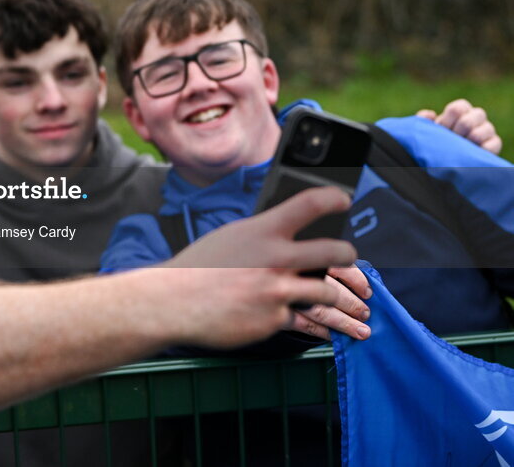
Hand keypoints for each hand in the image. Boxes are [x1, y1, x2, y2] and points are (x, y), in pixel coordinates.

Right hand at [163, 187, 357, 348]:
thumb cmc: (197, 268)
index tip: (343, 200)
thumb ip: (262, 235)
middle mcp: (274, 258)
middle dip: (350, 258)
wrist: (172, 301)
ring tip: (357, 307)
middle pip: (334, 252)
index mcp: (262, 231)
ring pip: (327, 294)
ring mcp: (276, 290)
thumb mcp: (231, 237)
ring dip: (346, 303)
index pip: (309, 204)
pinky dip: (322, 328)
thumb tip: (286, 234)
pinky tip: (331, 331)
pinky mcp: (272, 319)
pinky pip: (307, 323)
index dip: (333, 199)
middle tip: (351, 260)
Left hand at [417, 98, 501, 154]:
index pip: (459, 107)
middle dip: (459, 131)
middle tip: (450, 141)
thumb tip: (430, 115)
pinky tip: (470, 155)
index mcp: (459, 111)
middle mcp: (475, 118)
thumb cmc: (436, 143)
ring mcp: (487, 130)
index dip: (449, 119)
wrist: (446, 163)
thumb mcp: (426, 132)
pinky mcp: (494, 144)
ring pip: (487, 129)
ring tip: (460, 149)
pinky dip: (482, 150)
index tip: (441, 130)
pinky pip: (494, 144)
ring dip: (470, 141)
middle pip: (475, 116)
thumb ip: (422, 122)